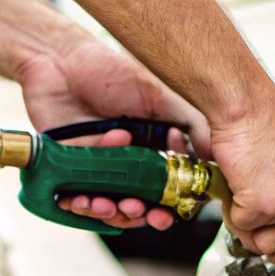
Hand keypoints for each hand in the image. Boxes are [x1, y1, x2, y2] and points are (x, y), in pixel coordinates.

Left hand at [17, 40, 208, 230]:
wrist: (58, 61)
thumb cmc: (108, 73)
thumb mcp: (158, 96)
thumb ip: (191, 124)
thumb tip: (215, 156)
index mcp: (150, 149)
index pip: (166, 188)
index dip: (169, 205)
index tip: (169, 210)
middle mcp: (124, 163)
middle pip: (136, 206)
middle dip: (139, 215)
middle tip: (138, 210)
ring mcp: (95, 168)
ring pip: (106, 208)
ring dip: (109, 213)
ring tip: (107, 203)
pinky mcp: (66, 169)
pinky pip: (73, 198)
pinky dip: (80, 203)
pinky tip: (83, 196)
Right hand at [210, 97, 274, 267]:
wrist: (244, 104)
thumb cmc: (265, 125)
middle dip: (267, 243)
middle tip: (254, 218)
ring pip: (264, 246)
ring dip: (246, 224)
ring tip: (244, 192)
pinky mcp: (266, 203)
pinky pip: (241, 228)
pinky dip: (231, 210)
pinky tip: (236, 184)